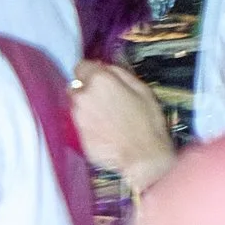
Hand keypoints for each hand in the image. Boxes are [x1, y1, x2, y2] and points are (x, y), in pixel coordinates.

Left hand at [68, 57, 177, 192]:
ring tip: (107, 119)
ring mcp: (78, 117)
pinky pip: (80, 124)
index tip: (101, 80)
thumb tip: (106, 67)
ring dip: (87, 108)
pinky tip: (105, 132)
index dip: (92, 72)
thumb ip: (120, 73)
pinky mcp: (77, 135)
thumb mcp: (142, 89)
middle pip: (76, 87)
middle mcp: (83, 96)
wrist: (143, 157)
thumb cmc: (148, 121)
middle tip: (106, 101)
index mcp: (100, 81)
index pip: (81, 66)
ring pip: (77, 106)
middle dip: (87, 91)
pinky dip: (89, 125)